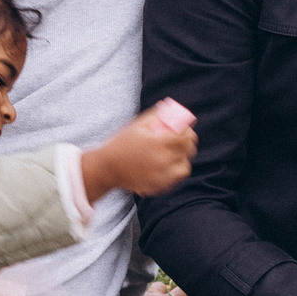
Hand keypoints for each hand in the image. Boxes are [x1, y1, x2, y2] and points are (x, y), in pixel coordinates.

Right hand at [82, 102, 196, 197]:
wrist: (107, 168)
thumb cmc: (121, 144)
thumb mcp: (136, 126)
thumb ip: (153, 115)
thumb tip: (168, 107)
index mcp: (158, 143)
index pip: (185, 137)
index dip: (190, 133)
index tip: (187, 131)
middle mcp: (162, 160)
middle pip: (188, 152)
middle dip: (189, 145)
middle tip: (185, 143)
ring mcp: (161, 176)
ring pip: (184, 169)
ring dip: (184, 161)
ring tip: (178, 157)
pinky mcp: (158, 187)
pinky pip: (174, 181)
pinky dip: (175, 175)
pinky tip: (170, 168)